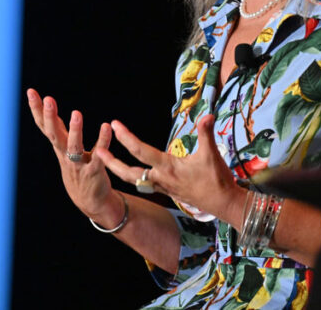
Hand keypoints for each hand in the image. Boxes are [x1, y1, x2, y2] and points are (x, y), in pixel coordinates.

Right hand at [26, 89, 120, 223]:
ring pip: (74, 147)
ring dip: (75, 131)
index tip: (31, 91)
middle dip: (50, 117)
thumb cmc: (78, 170)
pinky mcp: (94, 173)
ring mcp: (79, 165)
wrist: (90, 202)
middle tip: (48, 99)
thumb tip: (48, 108)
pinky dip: (103, 142)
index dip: (36, 110)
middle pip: (54, 134)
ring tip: (76, 113)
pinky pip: (99, 157)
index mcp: (58, 147)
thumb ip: (59, 130)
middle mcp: (65, 155)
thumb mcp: (64, 149)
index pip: (44, 126)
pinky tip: (106, 127)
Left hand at [96, 113, 242, 222]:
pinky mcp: (167, 191)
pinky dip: (132, 176)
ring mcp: (162, 186)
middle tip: (96, 151)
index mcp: (167, 168)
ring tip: (105, 160)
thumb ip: (206, 133)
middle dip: (111, 162)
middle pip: (129, 172)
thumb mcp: (211, 154)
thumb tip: (208, 115)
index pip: (141, 151)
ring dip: (119, 170)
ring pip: (134, 179)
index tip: (115, 124)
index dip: (127, 137)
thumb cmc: (217, 180)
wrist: (224, 204)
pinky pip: (143, 183)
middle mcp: (160, 179)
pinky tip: (128, 171)